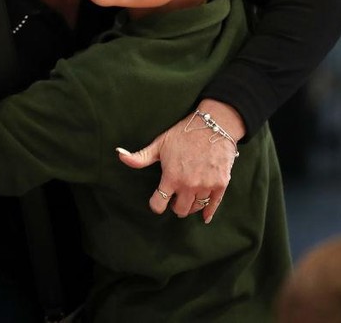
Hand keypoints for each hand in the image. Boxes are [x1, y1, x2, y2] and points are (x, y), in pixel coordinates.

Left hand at [116, 99, 242, 223]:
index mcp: (171, 177)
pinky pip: (213, 205)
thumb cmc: (184, 133)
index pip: (158, 204)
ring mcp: (206, 186)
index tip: (157, 201)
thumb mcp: (159, 144)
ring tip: (187, 198)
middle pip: (179, 210)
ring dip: (189, 206)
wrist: (214, 125)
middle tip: (175, 198)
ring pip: (195, 208)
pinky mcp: (221, 184)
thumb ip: (140, 156)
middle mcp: (188, 185)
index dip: (156, 204)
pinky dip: (208, 212)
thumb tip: (119, 154)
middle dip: (174, 206)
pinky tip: (204, 216)